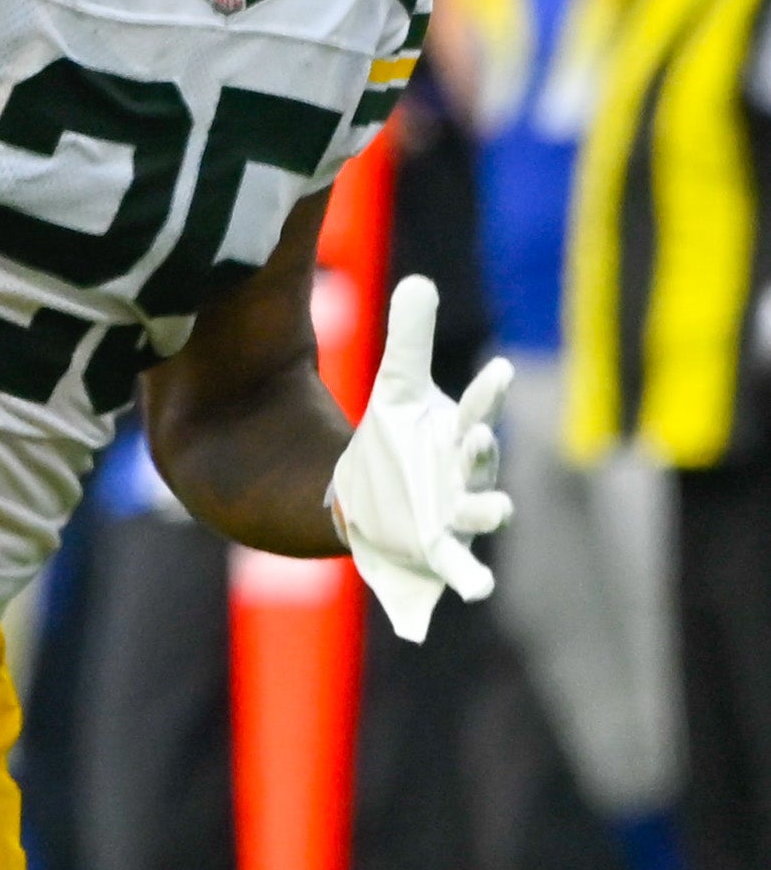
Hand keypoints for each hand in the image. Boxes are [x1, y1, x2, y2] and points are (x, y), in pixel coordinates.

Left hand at [327, 274, 511, 641]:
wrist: (373, 498)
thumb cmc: (399, 440)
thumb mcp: (397, 389)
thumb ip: (409, 339)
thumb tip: (418, 280)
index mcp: (459, 431)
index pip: (476, 407)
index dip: (487, 391)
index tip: (495, 370)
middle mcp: (468, 473)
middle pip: (479, 459)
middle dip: (480, 451)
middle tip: (474, 437)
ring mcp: (458, 513)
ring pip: (483, 512)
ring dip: (488, 512)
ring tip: (494, 512)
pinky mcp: (439, 549)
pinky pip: (461, 568)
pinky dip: (471, 578)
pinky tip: (480, 589)